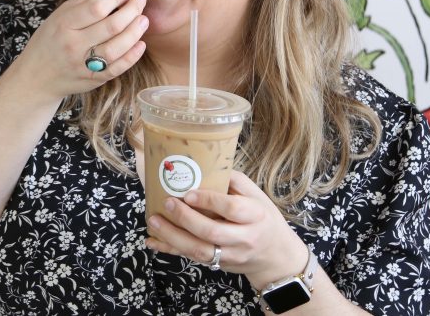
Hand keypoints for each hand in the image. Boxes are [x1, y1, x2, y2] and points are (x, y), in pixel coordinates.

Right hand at [6, 0, 148, 101]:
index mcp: (64, 24)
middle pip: (112, 26)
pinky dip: (132, 56)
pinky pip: (117, 68)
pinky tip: (140, 44)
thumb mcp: (59, 15)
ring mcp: (84, 64)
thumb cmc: (50, 40)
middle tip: (141, 0)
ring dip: (135, 32)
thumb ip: (84, 0)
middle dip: (132, 10)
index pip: (96, 8)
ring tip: (144, 20)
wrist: (36, 77)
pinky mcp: (93, 79)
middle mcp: (74, 44)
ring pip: (117, 48)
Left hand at [143, 170, 308, 288]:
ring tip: (154, 220)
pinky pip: (192, 259)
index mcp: (255, 215)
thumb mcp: (256, 195)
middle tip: (167, 203)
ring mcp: (231, 255)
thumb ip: (232, 180)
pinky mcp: (219, 265)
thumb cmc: (262, 217)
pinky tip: (152, 241)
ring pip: (199, 250)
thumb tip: (203, 165)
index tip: (188, 193)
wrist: (276, 255)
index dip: (208, 200)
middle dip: (185, 218)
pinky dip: (170, 250)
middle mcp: (244, 238)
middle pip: (212, 232)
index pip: (231, 208)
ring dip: (173, 236)